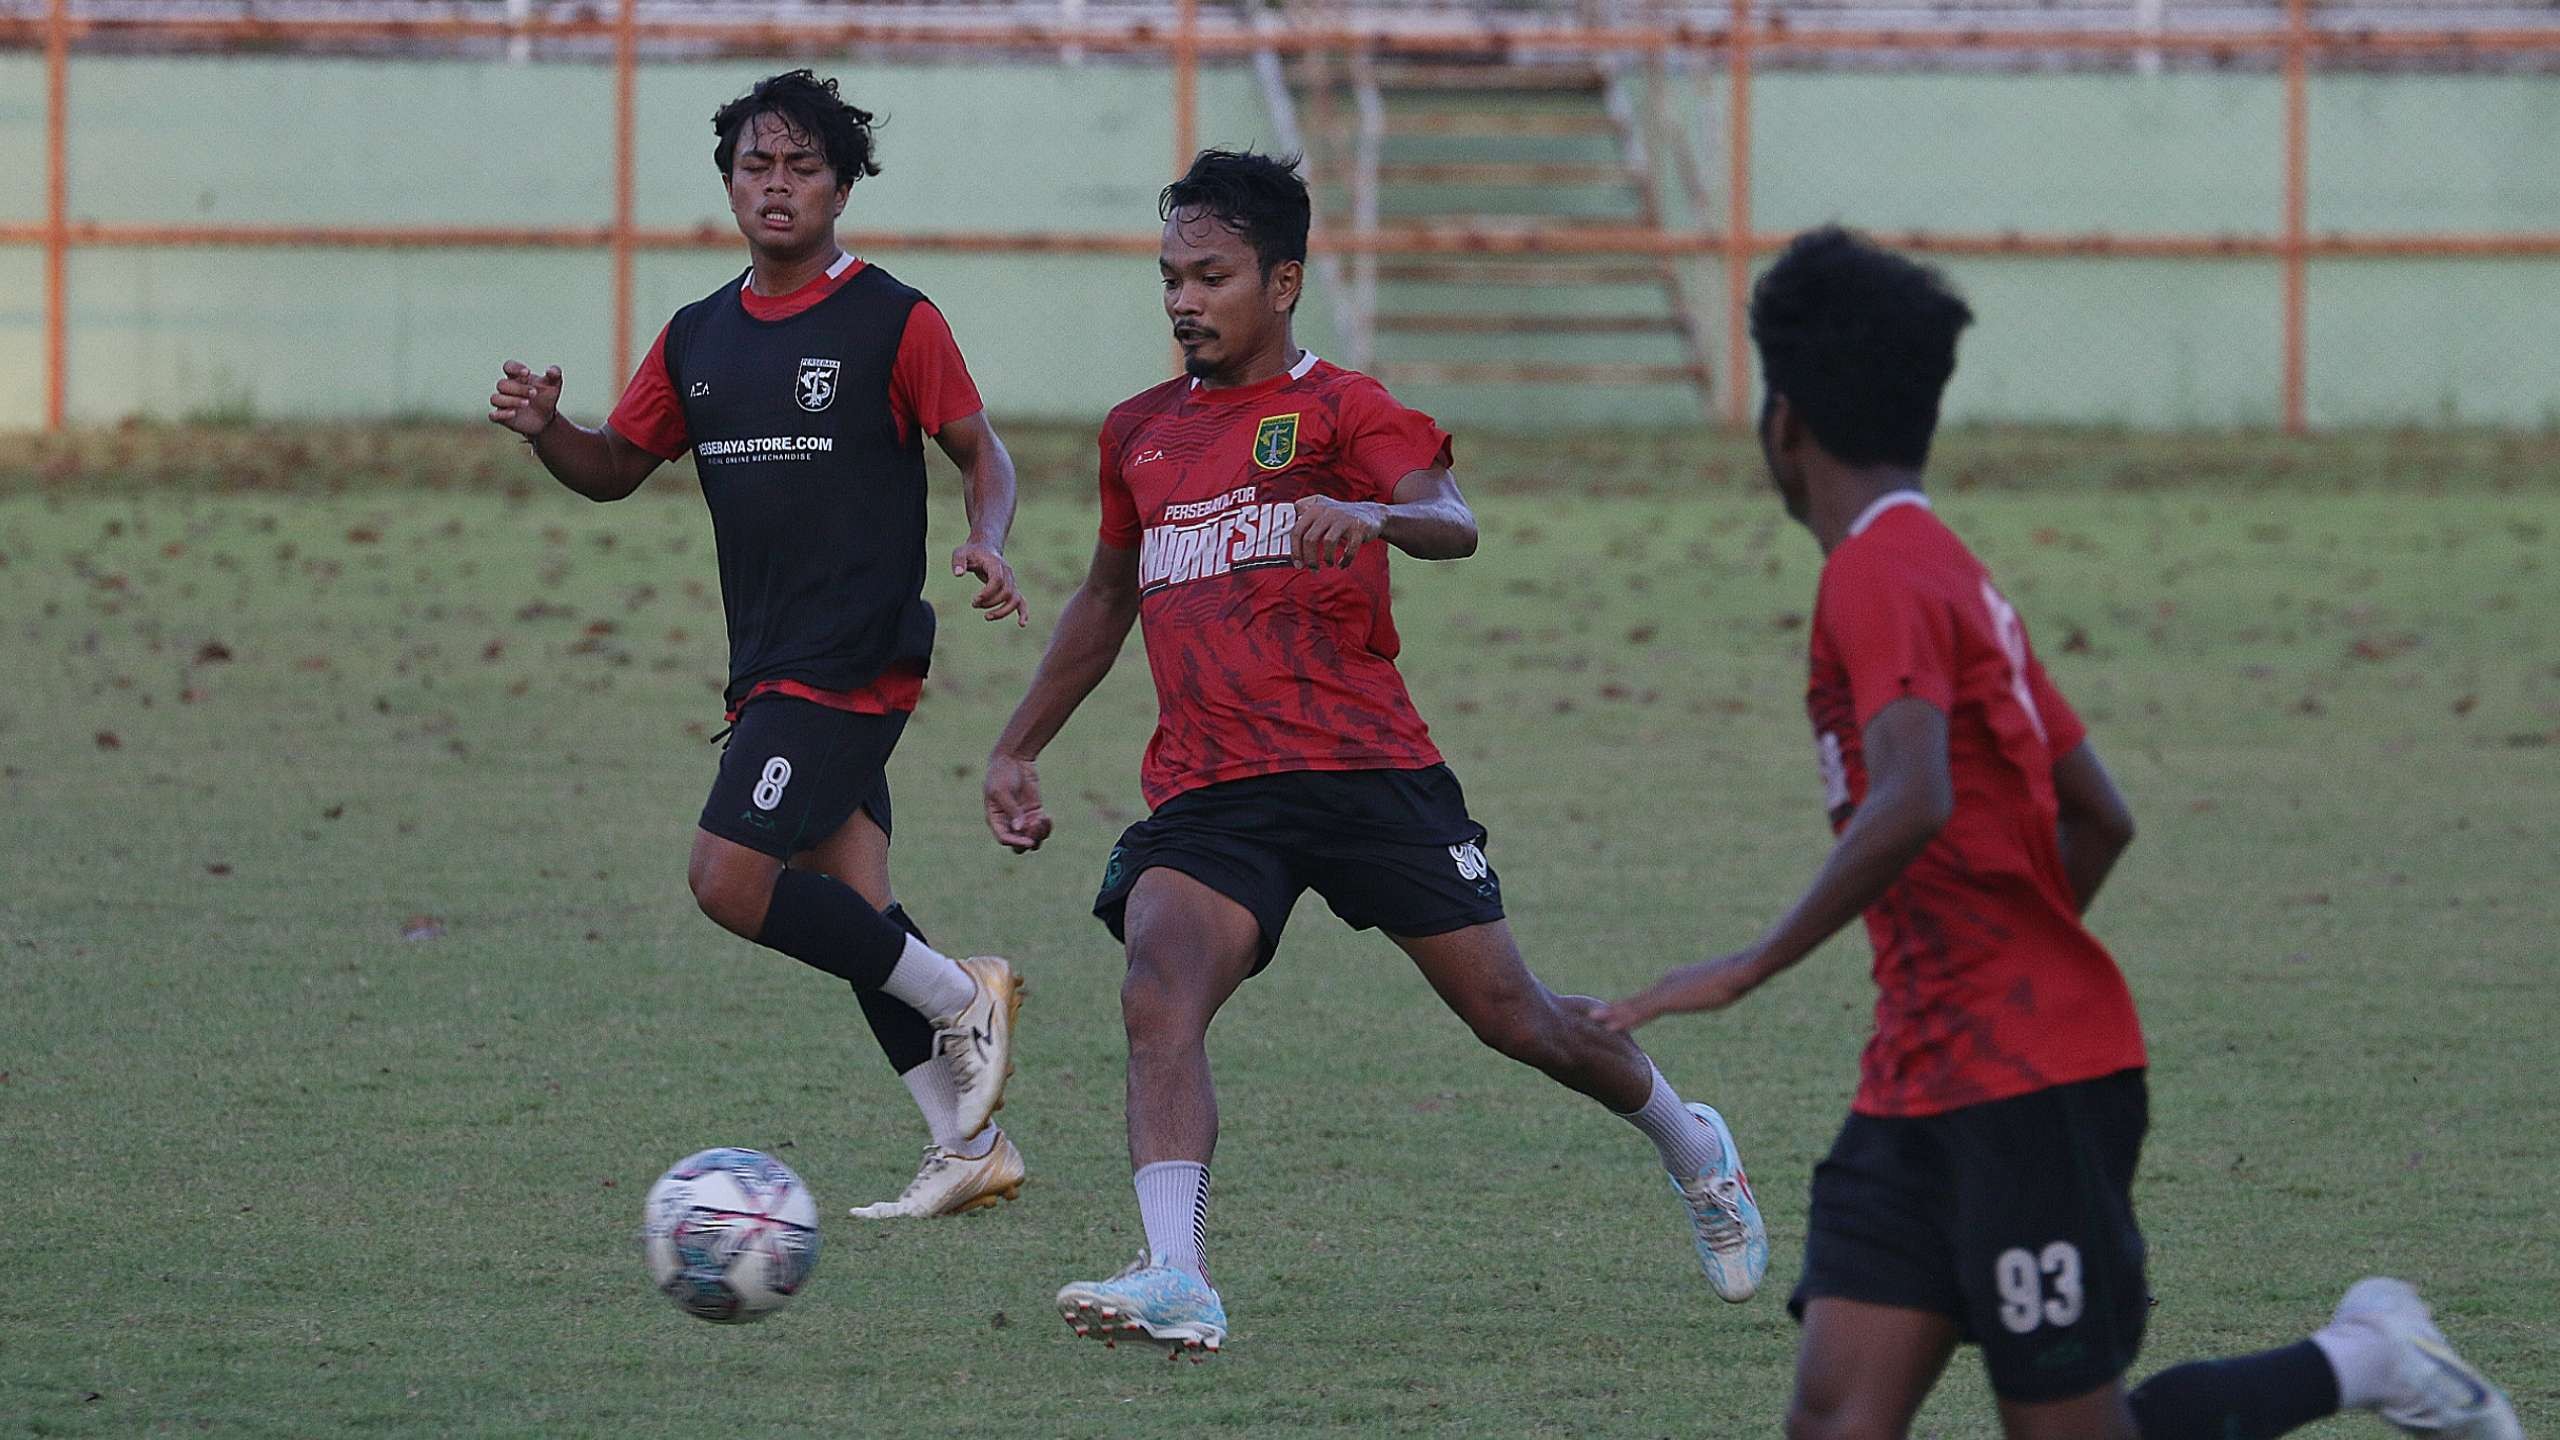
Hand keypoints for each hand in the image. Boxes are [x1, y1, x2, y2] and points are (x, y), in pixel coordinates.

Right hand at [488, 360, 561, 438]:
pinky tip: (514, 413)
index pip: (508, 367)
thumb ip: (555, 374)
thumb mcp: (554, 385)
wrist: (547, 419)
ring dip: (510, 400)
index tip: (527, 372)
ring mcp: (503, 403)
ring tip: (527, 403)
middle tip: (534, 393)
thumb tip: (551, 370)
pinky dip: (501, 414)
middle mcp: (507, 389)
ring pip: (495, 398)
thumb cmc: (546, 398)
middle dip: (518, 388)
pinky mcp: (502, 417)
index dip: (514, 368)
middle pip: (502, 384)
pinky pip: (493, 415)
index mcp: (517, 377)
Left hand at [952, 540, 1028, 626]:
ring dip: (1002, 611)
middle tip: (974, 604)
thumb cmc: (971, 552)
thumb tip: (958, 574)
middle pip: (1006, 592)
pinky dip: (1023, 613)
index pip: (997, 580)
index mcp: (996, 564)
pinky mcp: (1012, 588)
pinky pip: (1021, 602)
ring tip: (987, 617)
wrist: (985, 548)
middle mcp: (1007, 573)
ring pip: (1015, 600)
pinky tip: (1022, 625)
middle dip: (990, 602)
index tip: (974, 600)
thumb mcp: (960, 552)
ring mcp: (1011, 581)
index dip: (987, 593)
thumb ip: (958, 562)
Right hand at [984, 751, 1053, 851]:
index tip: (1028, 840)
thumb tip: (1020, 828)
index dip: (1016, 842)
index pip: (1004, 838)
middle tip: (1035, 826)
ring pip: (1032, 838)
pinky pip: (1041, 827)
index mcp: (996, 819)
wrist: (1013, 759)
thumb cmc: (1001, 774)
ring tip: (1043, 819)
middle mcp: (1008, 823)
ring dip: (1039, 834)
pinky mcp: (1034, 812)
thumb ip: (1011, 810)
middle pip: (1018, 845)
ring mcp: (1022, 819)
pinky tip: (1047, 817)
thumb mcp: (1002, 791)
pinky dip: (1046, 827)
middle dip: (1028, 840)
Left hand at [1290, 494, 1384, 568]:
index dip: (1294, 551)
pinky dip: (1345, 560)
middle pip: (1310, 539)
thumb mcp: (1320, 506)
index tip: (1298, 565)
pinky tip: (1343, 565)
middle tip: (1313, 569)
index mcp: (1314, 508)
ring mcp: (1344, 519)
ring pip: (1328, 542)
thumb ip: (1301, 511)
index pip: (1297, 531)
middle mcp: (1328, 511)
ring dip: (1326, 559)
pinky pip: (1349, 548)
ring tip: (1328, 564)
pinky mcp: (1359, 528)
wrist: (1370, 514)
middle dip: (1309, 558)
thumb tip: (1281, 529)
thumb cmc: (1339, 516)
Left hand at [1596, 952, 1761, 1031]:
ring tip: (1592, 1020)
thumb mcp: (1719, 987)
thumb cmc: (1736, 978)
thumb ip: (1711, 989)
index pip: (1647, 999)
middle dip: (1615, 1010)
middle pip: (1635, 1001)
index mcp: (1674, 983)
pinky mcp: (1669, 1000)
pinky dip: (1625, 1019)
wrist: (1740, 971)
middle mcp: (1665, 985)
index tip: (1614, 1013)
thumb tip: (1719, 988)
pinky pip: (1642, 1013)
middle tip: (1593, 1016)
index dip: (1630, 1008)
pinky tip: (1612, 1026)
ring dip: (1613, 1015)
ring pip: (1633, 1007)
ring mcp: (1666, 991)